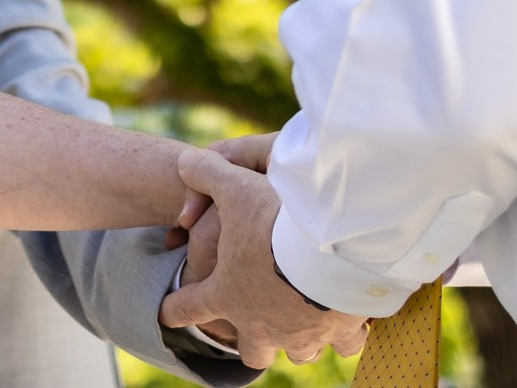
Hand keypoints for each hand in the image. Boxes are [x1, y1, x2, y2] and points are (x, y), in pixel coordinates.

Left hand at [159, 150, 369, 369]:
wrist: (335, 244)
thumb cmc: (277, 220)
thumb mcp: (234, 186)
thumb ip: (206, 173)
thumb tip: (183, 161)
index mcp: (227, 294)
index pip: (187, 308)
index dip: (173, 309)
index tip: (167, 312)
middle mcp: (262, 325)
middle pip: (251, 351)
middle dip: (250, 341)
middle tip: (252, 326)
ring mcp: (302, 334)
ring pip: (297, 353)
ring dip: (297, 339)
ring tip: (301, 320)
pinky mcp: (339, 332)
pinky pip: (344, 345)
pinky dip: (346, 335)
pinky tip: (349, 321)